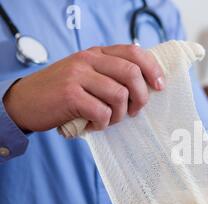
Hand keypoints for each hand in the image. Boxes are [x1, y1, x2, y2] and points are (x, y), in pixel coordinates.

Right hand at [3, 45, 164, 131]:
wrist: (25, 102)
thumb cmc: (62, 93)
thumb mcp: (87, 76)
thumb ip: (111, 75)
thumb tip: (147, 86)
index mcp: (97, 53)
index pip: (134, 52)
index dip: (153, 69)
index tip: (160, 86)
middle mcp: (88, 59)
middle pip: (132, 73)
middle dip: (141, 97)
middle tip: (135, 112)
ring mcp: (78, 75)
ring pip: (120, 95)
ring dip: (120, 115)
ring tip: (108, 120)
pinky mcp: (70, 94)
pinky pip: (102, 112)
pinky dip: (102, 123)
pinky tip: (92, 124)